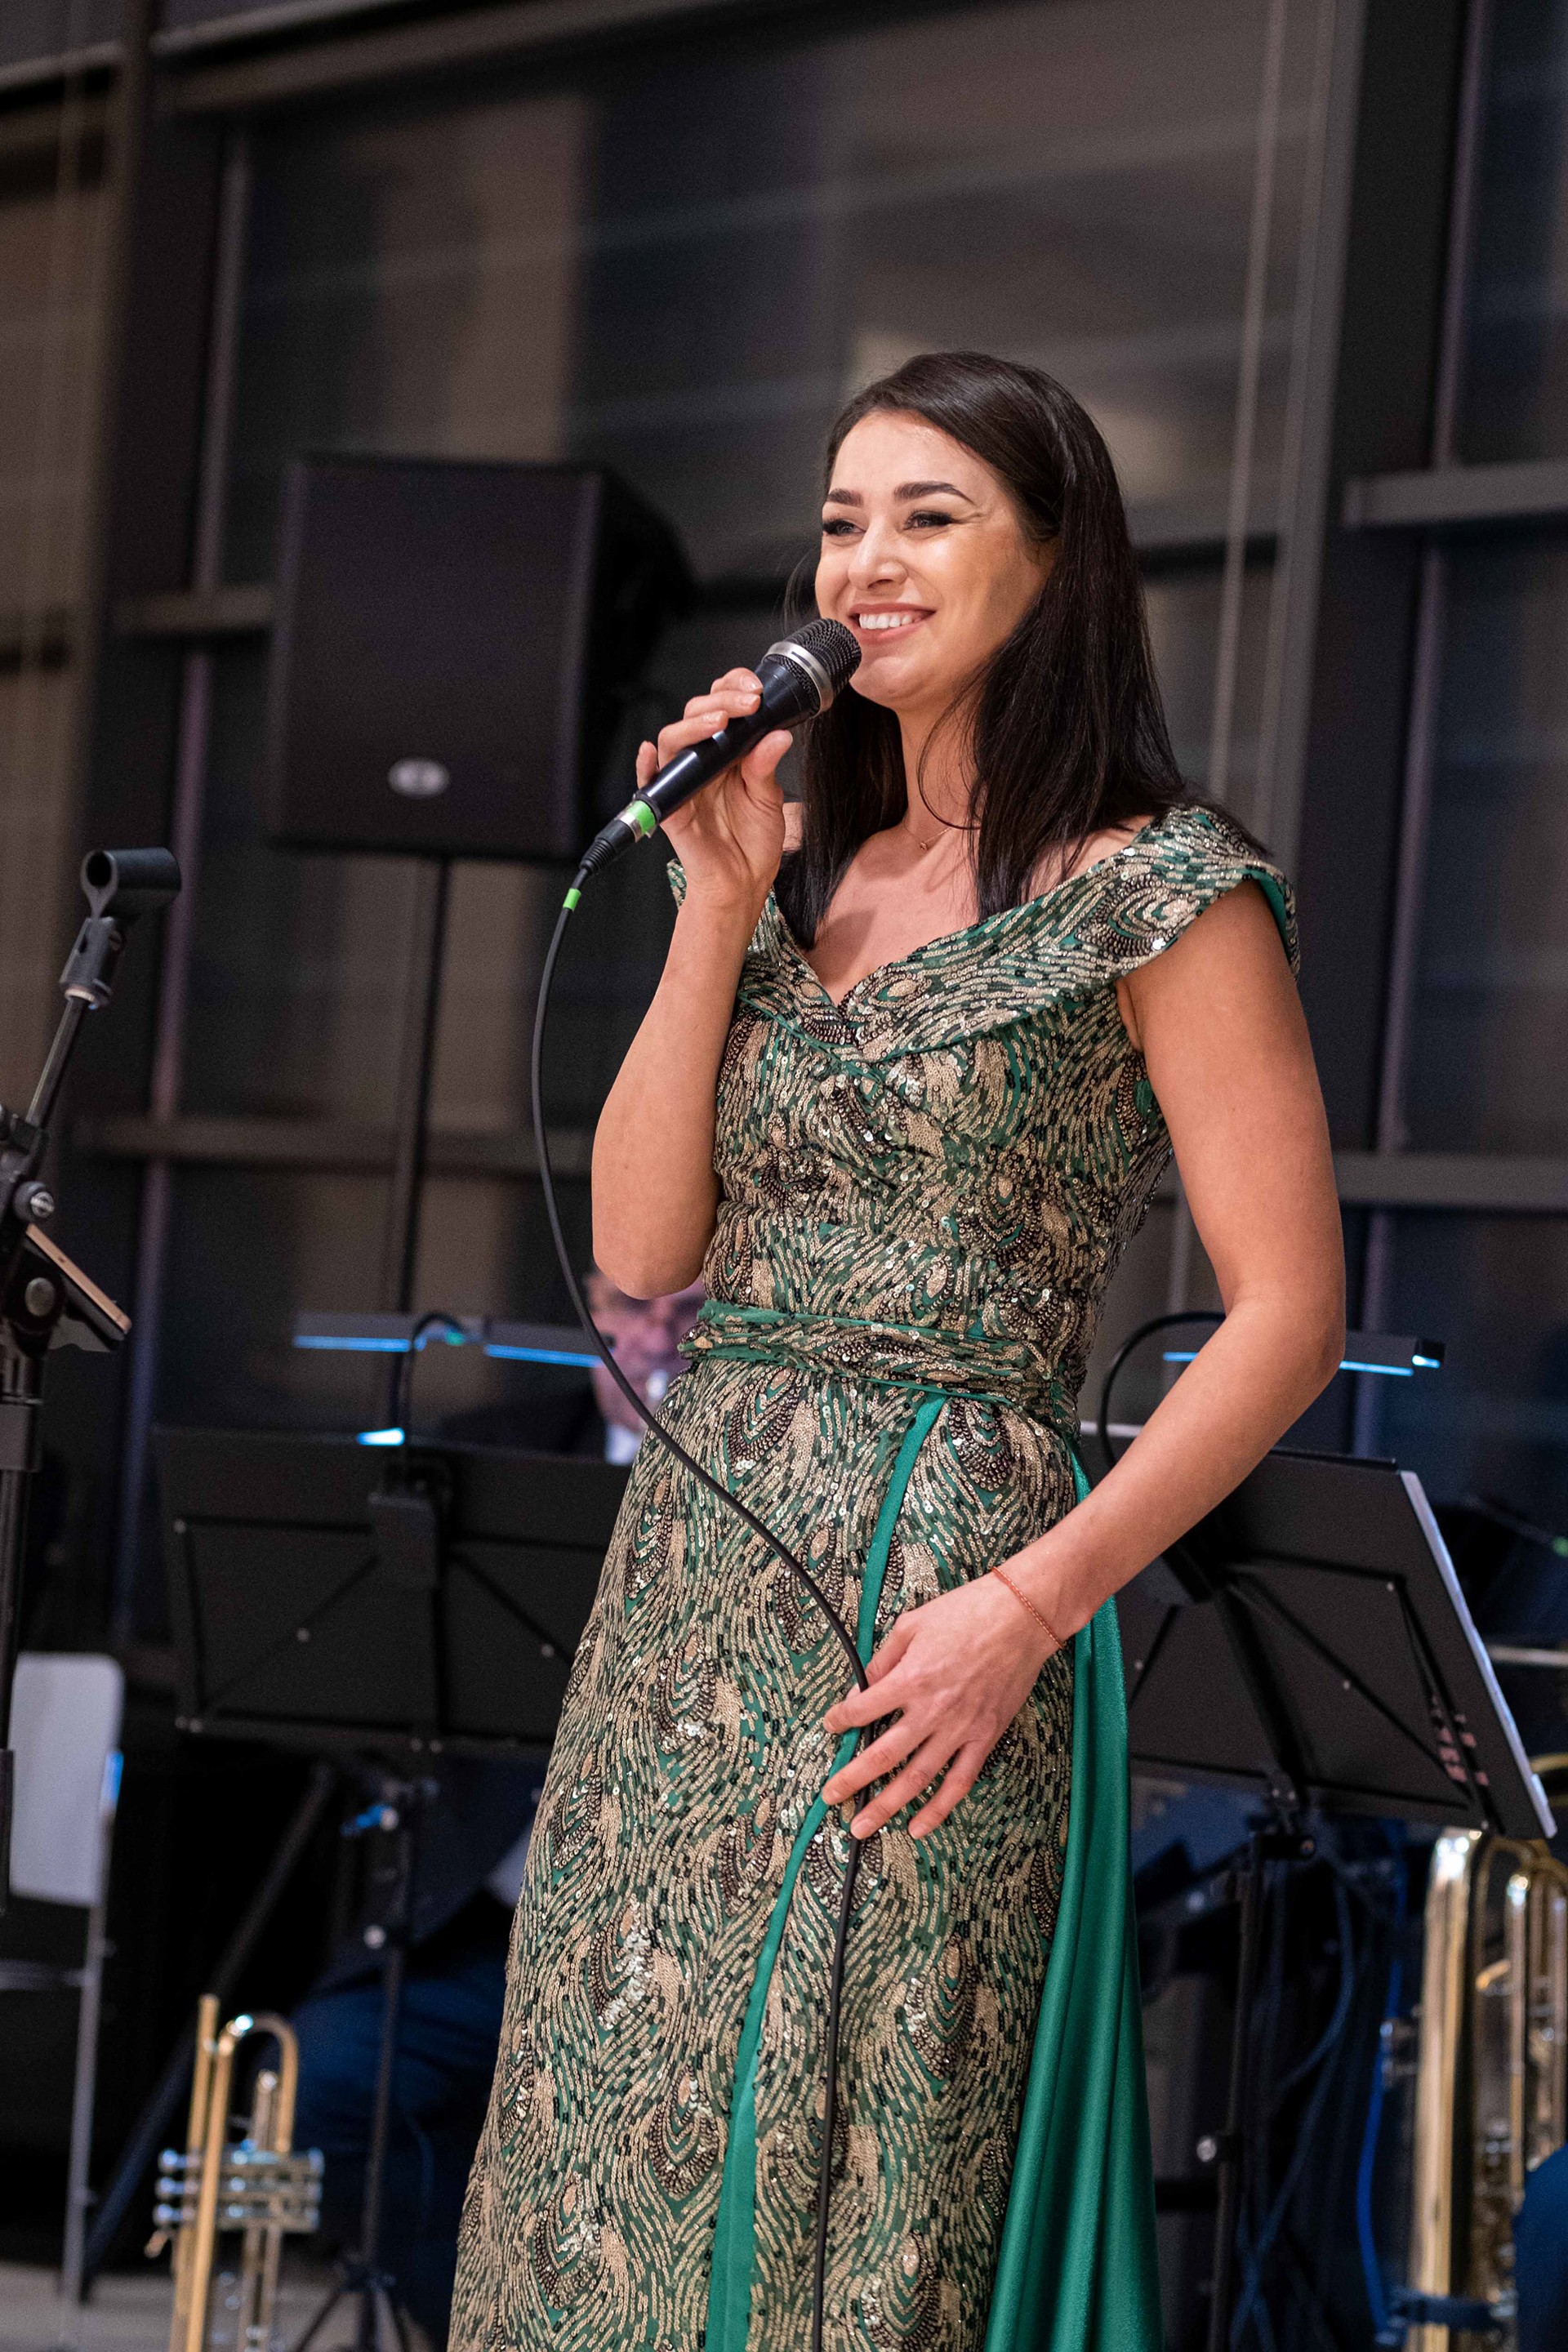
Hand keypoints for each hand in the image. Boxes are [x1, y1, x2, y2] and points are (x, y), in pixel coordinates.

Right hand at [640, 670, 792, 918]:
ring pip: (673, 738)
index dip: (734, 688)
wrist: (742, 883)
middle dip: (721, 701)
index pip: (723, 705)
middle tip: (746, 704)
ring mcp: (684, 780)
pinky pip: (649, 780)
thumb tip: (777, 733)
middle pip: (696, 714)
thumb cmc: (754, 841)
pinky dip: (645, 765)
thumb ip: (767, 765)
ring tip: (717, 721)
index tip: (755, 689)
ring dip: (692, 725)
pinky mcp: (670, 804)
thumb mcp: (769, 798)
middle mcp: (704, 759)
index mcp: (729, 751)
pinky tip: (650, 752)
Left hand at [820, 1569, 1059, 1839]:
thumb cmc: (967, 1613)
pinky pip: (959, 1781)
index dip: (841, 1720)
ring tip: (863, 1827)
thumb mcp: (912, 1624)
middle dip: (852, 1780)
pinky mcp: (985, 1737)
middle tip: (831, 1797)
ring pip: (916, 1778)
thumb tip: (861, 1685)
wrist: (1020, 1617)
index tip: (832, 1726)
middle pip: (882, 1755)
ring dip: (887, 1805)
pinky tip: (919, 1826)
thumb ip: (884, 1659)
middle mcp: (931, 1710)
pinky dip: (939, 1808)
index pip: (862, 1709)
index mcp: (910, 1679)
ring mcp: (960, 1728)